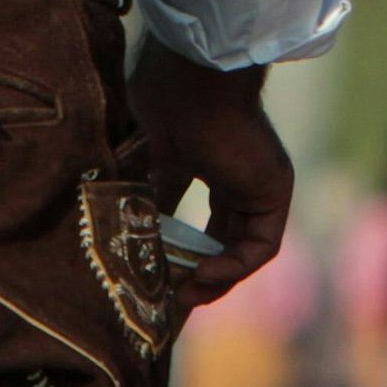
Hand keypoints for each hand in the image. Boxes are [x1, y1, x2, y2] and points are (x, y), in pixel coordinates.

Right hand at [130, 45, 292, 308]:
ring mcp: (255, 182)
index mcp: (200, 158)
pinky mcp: (274, 192)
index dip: (174, 250)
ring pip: (241, 245)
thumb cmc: (157, 108)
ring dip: (215, 277)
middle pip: (219, 236)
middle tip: (169, 300)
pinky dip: (235, 266)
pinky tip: (203, 273)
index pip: (192, 215)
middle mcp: (232, 172)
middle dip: (195, 271)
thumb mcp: (139, 164)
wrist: (189, 87)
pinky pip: (262, 245)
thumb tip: (112, 237)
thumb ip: (137, 198)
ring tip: (184, 296)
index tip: (152, 276)